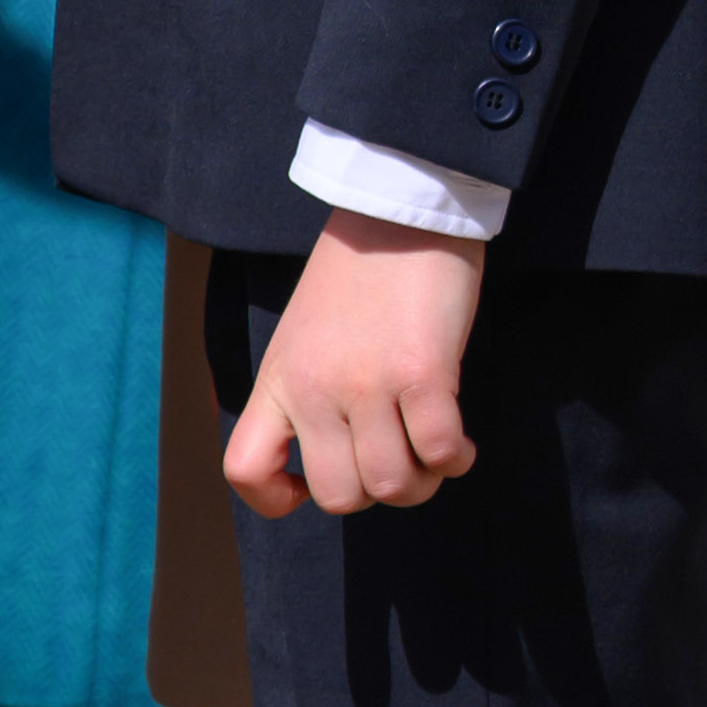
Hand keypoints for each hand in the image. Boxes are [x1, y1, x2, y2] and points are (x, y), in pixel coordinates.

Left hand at [223, 213, 482, 522]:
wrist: (400, 208)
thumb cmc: (360, 273)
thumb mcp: (305, 335)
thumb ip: (310, 393)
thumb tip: (342, 458)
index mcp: (280, 379)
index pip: (246, 469)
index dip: (276, 499)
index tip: (309, 487)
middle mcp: (315, 389)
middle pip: (340, 496)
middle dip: (377, 492)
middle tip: (400, 460)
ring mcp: (366, 383)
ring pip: (393, 484)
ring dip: (423, 480)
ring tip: (435, 452)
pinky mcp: (421, 372)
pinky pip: (439, 451)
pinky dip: (455, 458)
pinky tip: (460, 443)